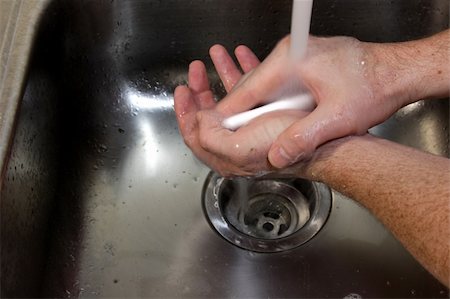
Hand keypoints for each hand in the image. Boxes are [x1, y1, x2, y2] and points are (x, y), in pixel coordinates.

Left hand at [174, 45, 307, 176]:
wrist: (317, 140)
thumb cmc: (283, 146)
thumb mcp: (238, 147)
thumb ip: (210, 136)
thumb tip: (201, 120)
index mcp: (224, 155)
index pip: (194, 134)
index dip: (185, 111)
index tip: (183, 90)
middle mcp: (234, 144)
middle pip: (207, 115)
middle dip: (200, 90)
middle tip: (197, 73)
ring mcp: (249, 129)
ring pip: (227, 100)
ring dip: (220, 76)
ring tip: (216, 58)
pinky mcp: (265, 116)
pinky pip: (248, 93)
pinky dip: (243, 75)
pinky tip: (242, 61)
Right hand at [214, 35, 404, 167]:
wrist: (396, 72)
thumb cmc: (373, 86)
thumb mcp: (338, 118)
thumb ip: (304, 137)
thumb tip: (278, 155)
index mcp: (291, 61)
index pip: (248, 89)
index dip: (230, 112)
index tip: (215, 127)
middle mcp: (289, 55)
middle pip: (252, 87)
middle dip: (239, 111)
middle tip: (224, 132)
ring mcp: (295, 59)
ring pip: (263, 86)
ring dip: (253, 106)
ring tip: (240, 123)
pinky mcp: (303, 66)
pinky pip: (276, 84)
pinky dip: (268, 100)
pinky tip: (266, 112)